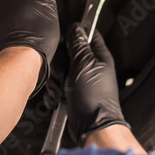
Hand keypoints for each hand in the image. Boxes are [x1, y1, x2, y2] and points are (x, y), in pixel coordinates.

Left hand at [0, 0, 59, 90]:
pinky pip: (8, 35)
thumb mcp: (46, 5)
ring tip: (36, 35)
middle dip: (30, 10)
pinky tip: (27, 44)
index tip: (47, 5)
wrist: (19, 63)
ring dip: (23, 24)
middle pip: (18, 4)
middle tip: (43, 21)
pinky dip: (16, 37)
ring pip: (13, 21)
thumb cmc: (34, 35)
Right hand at [64, 24, 130, 143]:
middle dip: (60, 64)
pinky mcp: (72, 95)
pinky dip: (55, 94)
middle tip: (64, 73)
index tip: (65, 43)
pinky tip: (60, 99)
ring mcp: (81, 82)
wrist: (92, 127)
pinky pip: (57, 88)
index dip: (74, 35)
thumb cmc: (94, 97)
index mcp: (99, 56)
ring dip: (56, 82)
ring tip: (63, 90)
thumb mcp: (84, 64)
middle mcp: (91, 67)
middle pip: (68, 54)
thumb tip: (75, 28)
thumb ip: (78, 45)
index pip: (87, 35)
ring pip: (59, 72)